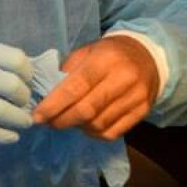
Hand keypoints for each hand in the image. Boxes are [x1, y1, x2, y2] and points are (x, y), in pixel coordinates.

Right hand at [0, 40, 34, 143]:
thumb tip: (26, 78)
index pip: (17, 60)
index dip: (28, 74)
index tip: (26, 83)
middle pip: (14, 86)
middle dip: (24, 99)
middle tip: (22, 104)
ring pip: (3, 111)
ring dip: (20, 119)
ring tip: (23, 122)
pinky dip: (3, 136)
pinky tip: (11, 137)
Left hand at [32, 36, 159, 140]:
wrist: (148, 56)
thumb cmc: (109, 54)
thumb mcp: (86, 52)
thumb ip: (66, 72)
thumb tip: (46, 97)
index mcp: (105, 60)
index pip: (75, 87)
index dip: (53, 105)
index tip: (37, 116)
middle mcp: (124, 79)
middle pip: (87, 110)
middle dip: (62, 120)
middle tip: (48, 122)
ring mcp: (136, 97)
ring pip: (99, 124)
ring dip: (78, 127)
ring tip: (68, 119)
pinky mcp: (143, 111)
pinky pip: (113, 133)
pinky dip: (94, 134)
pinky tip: (87, 125)